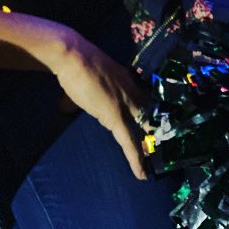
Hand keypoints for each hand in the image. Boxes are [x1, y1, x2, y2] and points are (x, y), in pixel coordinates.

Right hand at [54, 36, 149, 179]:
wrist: (71, 55)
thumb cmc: (74, 64)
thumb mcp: (85, 79)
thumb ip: (83, 96)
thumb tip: (63, 108)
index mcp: (125, 79)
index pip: (143, 100)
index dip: (149, 116)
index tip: (153, 128)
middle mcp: (130, 89)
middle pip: (149, 114)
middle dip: (156, 132)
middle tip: (165, 149)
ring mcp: (125, 101)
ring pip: (143, 128)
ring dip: (148, 146)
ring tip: (154, 165)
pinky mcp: (116, 115)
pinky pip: (129, 140)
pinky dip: (135, 158)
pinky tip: (141, 173)